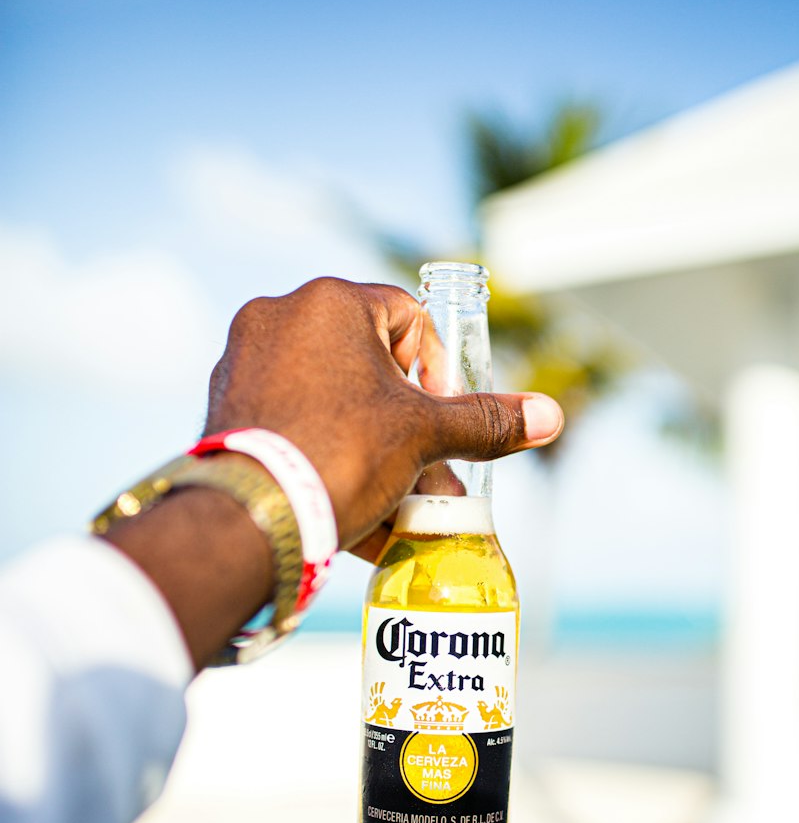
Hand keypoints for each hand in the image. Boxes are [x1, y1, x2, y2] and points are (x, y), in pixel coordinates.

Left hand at [205, 276, 563, 556]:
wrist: (250, 520)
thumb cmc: (338, 456)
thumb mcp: (423, 436)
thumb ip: (484, 421)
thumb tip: (549, 415)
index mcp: (330, 303)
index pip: (408, 318)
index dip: (436, 371)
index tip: (441, 419)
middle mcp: (280, 318)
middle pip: (368, 366)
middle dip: (407, 426)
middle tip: (427, 474)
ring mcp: (245, 361)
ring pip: (332, 400)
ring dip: (372, 450)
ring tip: (394, 504)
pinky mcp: (225, 406)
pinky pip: (293, 423)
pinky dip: (327, 458)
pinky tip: (350, 512)